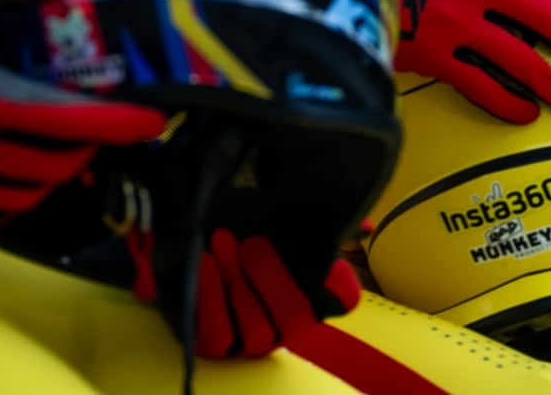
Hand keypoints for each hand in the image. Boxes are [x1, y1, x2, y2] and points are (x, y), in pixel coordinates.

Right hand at [0, 0, 165, 232]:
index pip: (67, 123)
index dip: (116, 123)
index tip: (153, 120)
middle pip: (52, 163)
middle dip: (91, 145)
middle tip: (109, 122)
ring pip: (21, 193)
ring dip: (56, 172)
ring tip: (73, 145)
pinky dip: (16, 199)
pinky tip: (25, 175)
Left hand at [195, 230, 359, 356]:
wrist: (187, 225)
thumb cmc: (237, 217)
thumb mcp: (273, 208)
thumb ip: (313, 214)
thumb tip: (364, 223)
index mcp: (306, 285)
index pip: (340, 298)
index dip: (338, 285)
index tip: (326, 260)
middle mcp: (283, 318)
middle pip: (295, 317)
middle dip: (272, 279)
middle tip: (252, 242)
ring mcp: (249, 336)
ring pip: (256, 330)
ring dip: (237, 283)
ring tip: (221, 242)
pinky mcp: (214, 342)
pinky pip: (218, 336)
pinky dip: (210, 297)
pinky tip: (204, 262)